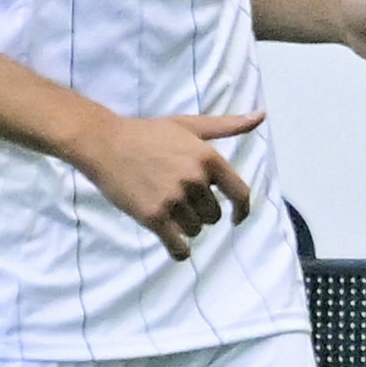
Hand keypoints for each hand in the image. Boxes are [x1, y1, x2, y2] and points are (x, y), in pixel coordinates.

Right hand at [68, 110, 262, 260]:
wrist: (104, 143)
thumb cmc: (148, 133)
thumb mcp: (190, 125)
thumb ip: (228, 126)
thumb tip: (262, 115)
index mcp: (209, 158)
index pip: (240, 194)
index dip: (241, 210)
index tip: (237, 218)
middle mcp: (195, 180)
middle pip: (213, 216)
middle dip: (201, 212)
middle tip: (180, 200)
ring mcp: (173, 199)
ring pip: (195, 229)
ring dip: (185, 226)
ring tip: (168, 210)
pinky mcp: (153, 216)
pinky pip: (177, 245)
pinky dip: (179, 251)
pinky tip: (177, 248)